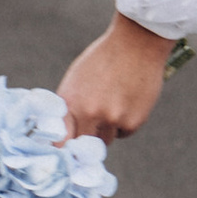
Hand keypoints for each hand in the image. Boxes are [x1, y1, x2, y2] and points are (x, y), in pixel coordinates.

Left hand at [55, 13, 172, 144]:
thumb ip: (71, 106)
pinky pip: (124, 132)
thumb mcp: (77, 78)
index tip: (65, 154)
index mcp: (70, 101)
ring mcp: (111, 119)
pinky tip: (129, 101)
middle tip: (92, 129)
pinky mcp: (133, 122)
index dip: (62, 150)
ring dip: (107, 130)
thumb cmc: (104, 59)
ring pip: (105, 141)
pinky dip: (126, 122)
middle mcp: (88, 113)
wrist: (136, 44)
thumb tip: (66, 133)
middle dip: (86, 140)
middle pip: (83, 146)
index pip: (60, 141)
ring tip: (114, 105)